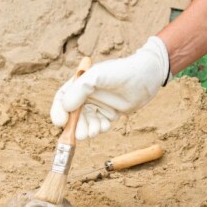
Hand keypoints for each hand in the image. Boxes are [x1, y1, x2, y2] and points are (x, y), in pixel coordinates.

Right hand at [50, 36, 170, 139]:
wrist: (147, 76)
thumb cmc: (121, 72)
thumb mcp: (97, 76)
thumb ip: (80, 90)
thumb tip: (65, 107)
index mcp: (80, 84)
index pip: (62, 99)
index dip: (58, 112)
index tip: (61, 122)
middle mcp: (87, 95)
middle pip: (73, 116)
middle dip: (76, 126)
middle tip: (82, 134)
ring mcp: (98, 105)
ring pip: (86, 123)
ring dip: (88, 129)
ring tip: (97, 129)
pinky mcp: (109, 113)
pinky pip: (99, 125)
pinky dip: (100, 128)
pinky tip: (107, 124)